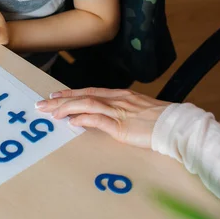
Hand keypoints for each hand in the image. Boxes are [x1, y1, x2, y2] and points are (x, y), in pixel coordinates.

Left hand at [35, 88, 170, 148]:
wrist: (178, 126)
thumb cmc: (160, 121)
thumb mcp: (137, 112)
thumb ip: (120, 112)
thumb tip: (102, 117)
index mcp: (121, 95)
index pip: (89, 92)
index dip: (70, 94)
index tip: (54, 96)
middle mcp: (117, 100)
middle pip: (82, 96)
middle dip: (60, 100)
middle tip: (42, 104)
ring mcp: (119, 112)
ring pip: (86, 104)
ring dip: (66, 108)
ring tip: (51, 113)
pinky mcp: (121, 126)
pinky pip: (98, 120)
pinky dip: (83, 119)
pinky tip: (71, 121)